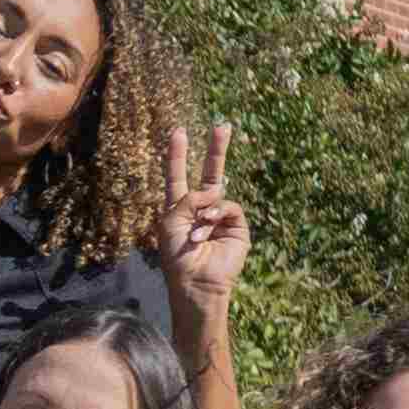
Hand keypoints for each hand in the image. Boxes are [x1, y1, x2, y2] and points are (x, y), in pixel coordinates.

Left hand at [151, 115, 247, 332]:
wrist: (195, 283)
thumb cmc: (176, 256)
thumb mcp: (172, 222)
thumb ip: (187, 199)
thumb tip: (213, 191)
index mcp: (179, 209)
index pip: (178, 176)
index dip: (178, 155)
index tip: (178, 132)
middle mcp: (201, 210)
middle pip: (211, 173)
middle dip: (216, 150)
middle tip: (223, 125)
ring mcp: (221, 218)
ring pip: (220, 190)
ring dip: (205, 209)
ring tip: (197, 232)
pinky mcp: (236, 227)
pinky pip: (229, 207)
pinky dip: (216, 215)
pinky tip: (206, 231)